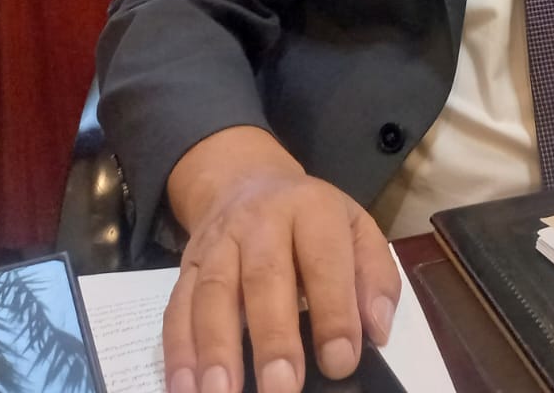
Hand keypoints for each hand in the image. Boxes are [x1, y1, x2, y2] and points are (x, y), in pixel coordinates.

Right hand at [162, 127, 400, 392]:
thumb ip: (375, 277)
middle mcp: (260, 221)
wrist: (246, 180)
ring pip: (213, 295)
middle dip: (273, 339)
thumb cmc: (312, 220)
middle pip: (264, 278)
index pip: (324, 262)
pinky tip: (185, 388)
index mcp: (312, 209)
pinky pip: (176, 308)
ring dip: (216, 350)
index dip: (334, 313)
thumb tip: (377, 330)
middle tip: (282, 389)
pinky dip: (178, 351)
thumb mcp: (356, 228)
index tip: (340, 362)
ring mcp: (217, 243)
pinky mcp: (187, 267)